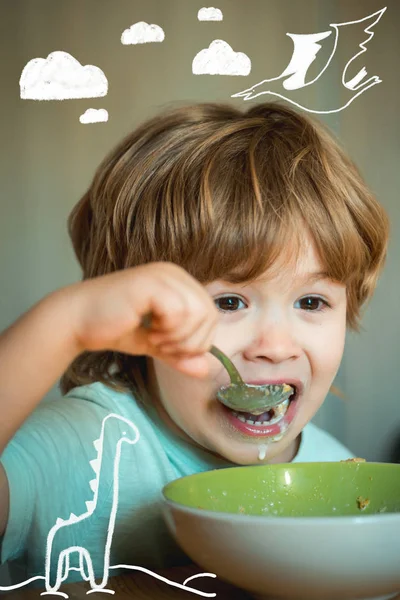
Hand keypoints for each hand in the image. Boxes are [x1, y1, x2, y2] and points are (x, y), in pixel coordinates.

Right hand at [69, 262, 218, 377]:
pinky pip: (180, 311)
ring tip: (154, 339)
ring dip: (178, 337)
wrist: (77, 321)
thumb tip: (204, 370)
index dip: (199, 341)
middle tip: (163, 346)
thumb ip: (180, 354)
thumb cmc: (114, 328)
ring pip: (198, 313)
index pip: (211, 315)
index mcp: (179, 282)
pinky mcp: (151, 283)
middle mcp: (174, 273)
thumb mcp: (155, 344)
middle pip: (209, 315)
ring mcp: (163, 275)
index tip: (173, 349)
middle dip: (191, 342)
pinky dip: (168, 331)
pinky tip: (148, 332)